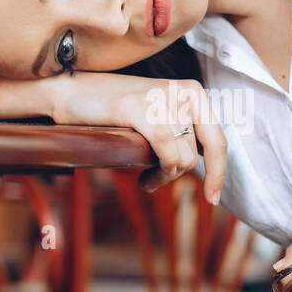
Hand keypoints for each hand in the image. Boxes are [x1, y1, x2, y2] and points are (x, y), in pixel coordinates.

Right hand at [47, 72, 225, 202]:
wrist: (72, 92)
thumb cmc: (115, 111)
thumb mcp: (160, 116)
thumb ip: (185, 134)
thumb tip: (209, 170)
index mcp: (194, 92)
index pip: (218, 141)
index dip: (218, 174)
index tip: (213, 199)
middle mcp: (184, 92)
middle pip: (196, 155)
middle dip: (176, 176)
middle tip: (153, 180)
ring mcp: (162, 98)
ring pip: (181, 158)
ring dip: (162, 177)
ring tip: (145, 178)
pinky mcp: (139, 107)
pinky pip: (165, 149)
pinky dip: (158, 171)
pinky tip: (143, 179)